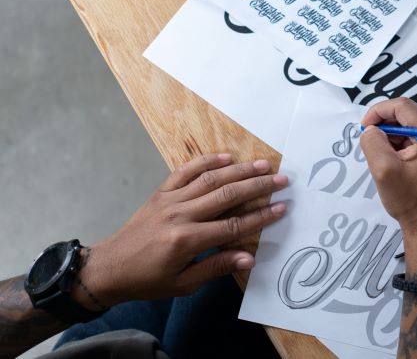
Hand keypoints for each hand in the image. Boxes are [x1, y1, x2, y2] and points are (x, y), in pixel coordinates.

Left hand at [71, 154, 287, 310]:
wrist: (109, 267)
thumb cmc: (148, 280)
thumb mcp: (183, 283)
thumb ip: (216, 267)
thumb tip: (249, 258)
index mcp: (187, 240)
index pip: (233, 226)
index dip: (261, 217)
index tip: (282, 208)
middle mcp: (180, 215)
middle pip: (227, 195)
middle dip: (258, 187)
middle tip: (282, 180)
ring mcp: (170, 200)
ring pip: (210, 179)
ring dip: (239, 170)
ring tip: (263, 164)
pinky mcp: (161, 192)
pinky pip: (185, 171)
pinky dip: (206, 161)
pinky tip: (226, 156)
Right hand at [360, 98, 416, 238]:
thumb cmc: (409, 201)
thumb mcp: (384, 170)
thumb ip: (373, 142)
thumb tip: (371, 130)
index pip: (403, 106)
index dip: (379, 112)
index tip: (364, 128)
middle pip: (408, 113)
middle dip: (385, 124)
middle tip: (370, 141)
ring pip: (411, 125)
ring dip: (392, 135)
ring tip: (382, 156)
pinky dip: (401, 143)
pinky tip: (393, 161)